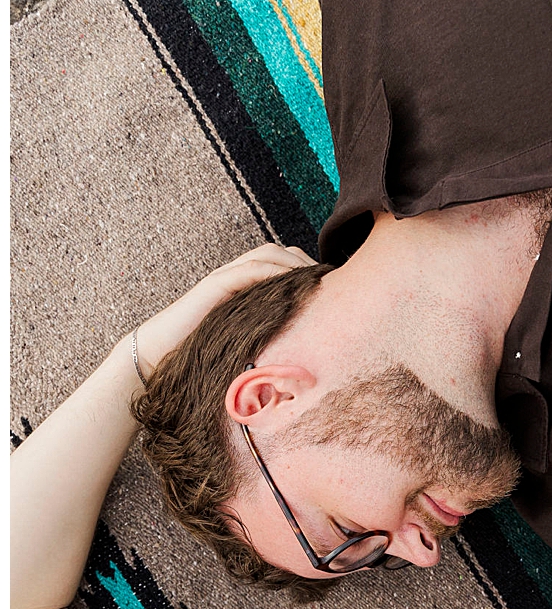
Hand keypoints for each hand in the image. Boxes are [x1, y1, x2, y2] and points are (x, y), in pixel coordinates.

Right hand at [133, 243, 316, 374]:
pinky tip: (291, 283)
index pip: (283, 262)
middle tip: (330, 278)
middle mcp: (236, 276)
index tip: (334, 284)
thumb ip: (273, 333)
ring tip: (316, 278)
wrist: (160, 357)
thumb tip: (310, 351)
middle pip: (278, 251)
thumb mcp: (250, 340)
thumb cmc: (206, 354)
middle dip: (306, 260)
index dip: (308, 267)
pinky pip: (247, 270)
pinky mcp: (213, 286)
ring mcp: (224, 278)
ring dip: (294, 262)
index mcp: (246, 286)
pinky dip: (271, 272)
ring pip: (265, 254)